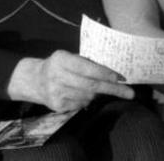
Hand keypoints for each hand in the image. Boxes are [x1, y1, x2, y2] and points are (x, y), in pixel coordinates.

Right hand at [8, 50, 134, 111]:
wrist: (34, 80)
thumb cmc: (59, 66)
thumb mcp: (68, 57)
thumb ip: (86, 63)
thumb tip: (112, 73)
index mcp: (61, 59)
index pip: (87, 68)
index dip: (105, 73)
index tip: (120, 78)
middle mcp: (57, 76)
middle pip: (91, 85)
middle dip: (113, 89)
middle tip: (130, 93)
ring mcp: (56, 93)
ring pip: (88, 96)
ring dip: (97, 94)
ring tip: (96, 88)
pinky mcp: (57, 106)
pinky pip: (81, 104)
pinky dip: (86, 100)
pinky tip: (81, 94)